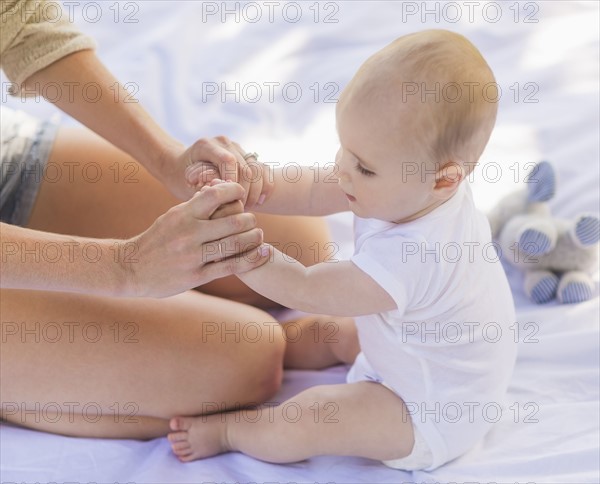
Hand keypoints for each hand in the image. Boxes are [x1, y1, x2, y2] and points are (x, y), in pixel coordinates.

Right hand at [122, 181, 268, 297]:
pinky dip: (251, 259)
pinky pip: (231, 266)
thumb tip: (220, 189)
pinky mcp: (197, 276)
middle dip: (249, 219)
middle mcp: (189, 233)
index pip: (215, 195)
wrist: (131, 268)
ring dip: (253, 238)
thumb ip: (196, 206)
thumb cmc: (156, 240)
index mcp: (182, 214)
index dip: (234, 190)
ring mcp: (194, 256)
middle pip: (233, 221)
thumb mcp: (171, 217)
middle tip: (253, 220)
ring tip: (259, 235)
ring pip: (235, 244)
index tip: (242, 192)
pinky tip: (263, 253)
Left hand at [182, 136, 273, 208]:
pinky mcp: (246, 155)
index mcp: (206, 145)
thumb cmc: (181, 178)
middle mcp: (223, 142)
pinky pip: (263, 170)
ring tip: (247, 207)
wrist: (181, 167)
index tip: (230, 200)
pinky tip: (260, 201)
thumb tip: (221, 188)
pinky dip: (264, 186)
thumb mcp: (185, 183)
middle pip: (245, 167)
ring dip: (255, 191)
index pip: (228, 161)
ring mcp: (236, 147)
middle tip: (240, 210)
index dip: (233, 182)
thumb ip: (203, 185)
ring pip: (257, 169)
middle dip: (245, 192)